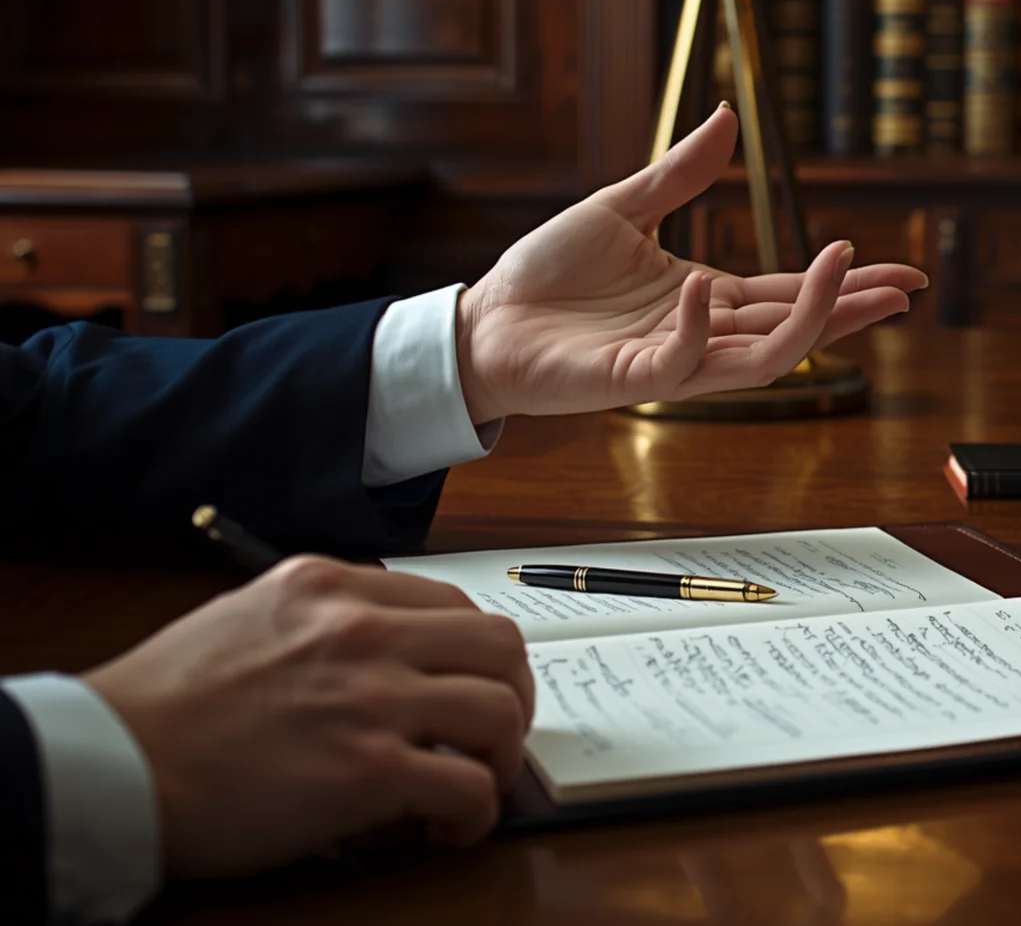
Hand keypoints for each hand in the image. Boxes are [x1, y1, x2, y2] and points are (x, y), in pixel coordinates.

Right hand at [84, 556, 533, 876]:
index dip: (479, 655)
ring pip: (500, 709)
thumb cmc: (163, 705)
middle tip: (494, 735)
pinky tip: (449, 827)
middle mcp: (361, 630)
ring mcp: (370, 697)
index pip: (453, 604)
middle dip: (513, 694)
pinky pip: (471, 786)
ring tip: (473, 782)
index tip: (473, 687)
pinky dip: (478, 813)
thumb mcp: (246, 616)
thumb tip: (379, 648)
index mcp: (331, 587)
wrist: (111, 762)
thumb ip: (319, 621)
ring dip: (502, 754)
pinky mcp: (369, 770)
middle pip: (500, 646)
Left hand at [455, 104, 928, 422]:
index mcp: (708, 297)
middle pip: (797, 329)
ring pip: (763, 358)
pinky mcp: (634, 379)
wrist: (484, 320)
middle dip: (853, 308)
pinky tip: (702, 288)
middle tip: (905, 288)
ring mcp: (673, 361)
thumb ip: (681, 173)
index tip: (901, 274)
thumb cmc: (547, 274)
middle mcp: (702, 334)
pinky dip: (696, 329)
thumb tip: (729, 118)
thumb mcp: (621, 208)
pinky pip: (681, 363)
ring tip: (841, 269)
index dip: (846, 284)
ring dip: (807, 320)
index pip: (792, 294)